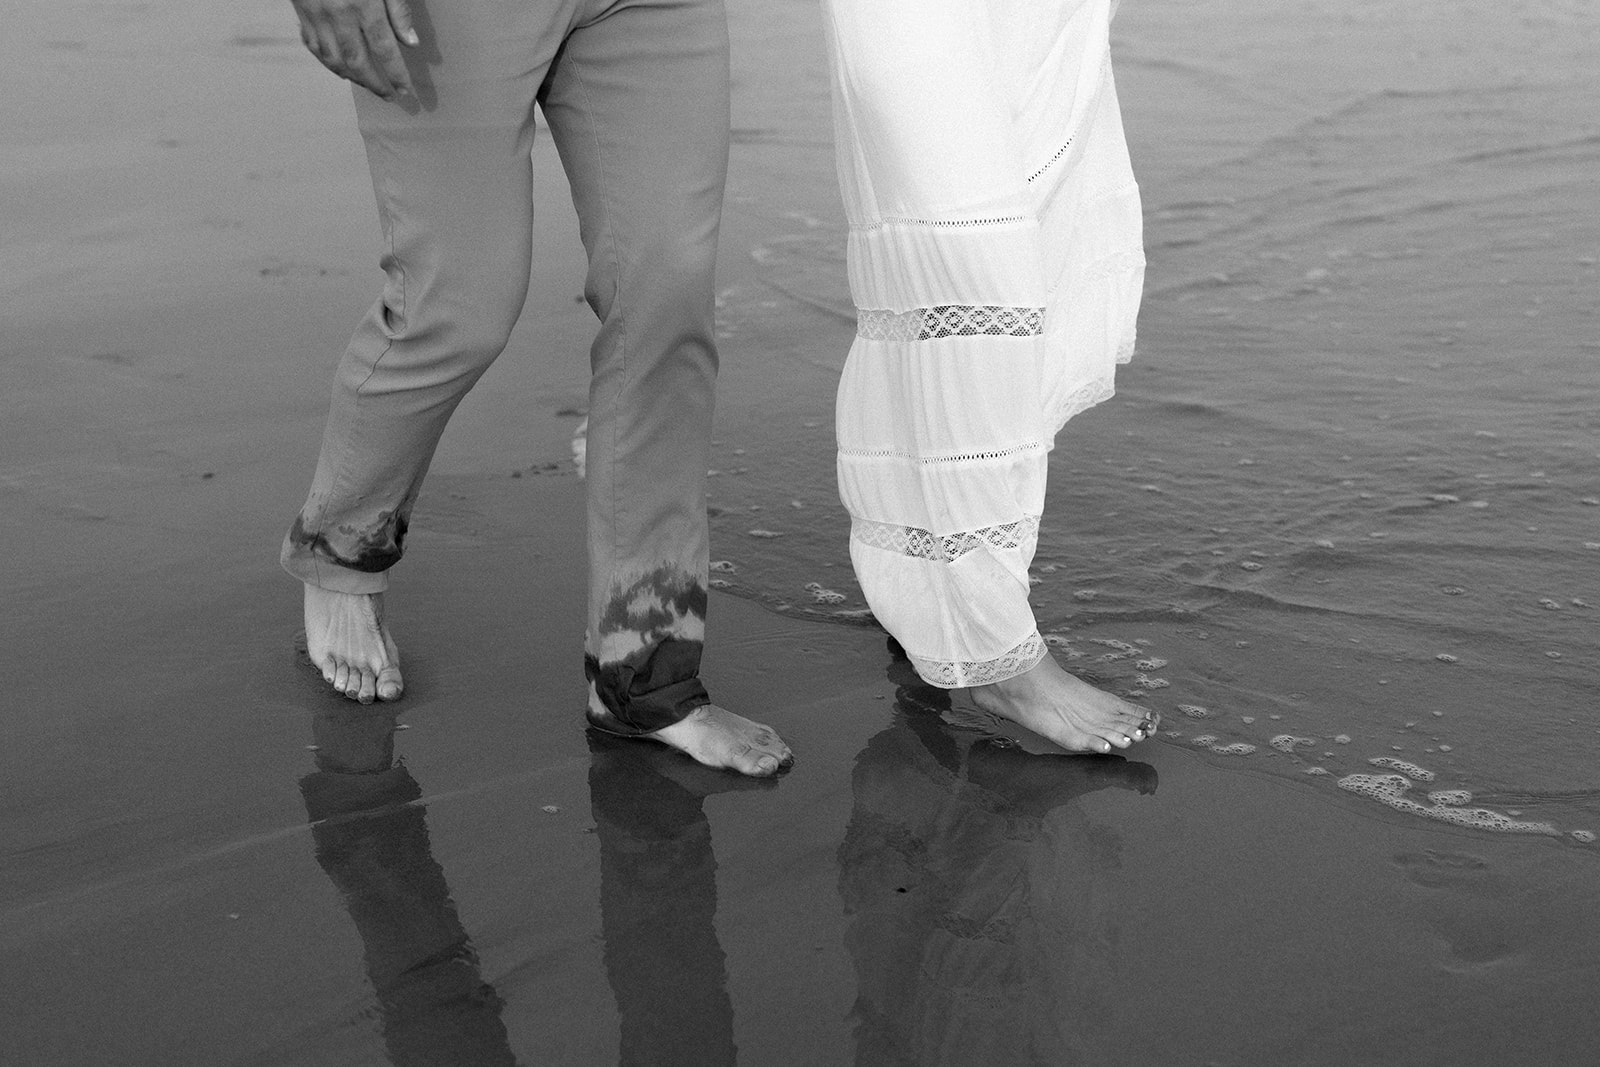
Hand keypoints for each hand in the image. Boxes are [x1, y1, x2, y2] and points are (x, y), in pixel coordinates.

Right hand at [290, 0, 419, 101]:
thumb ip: (397, 9)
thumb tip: (410, 42)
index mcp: (362, 4)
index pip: (384, 50)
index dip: (397, 74)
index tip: (406, 91)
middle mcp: (337, 13)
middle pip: (358, 62)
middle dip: (375, 84)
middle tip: (389, 97)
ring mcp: (315, 13)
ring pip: (334, 59)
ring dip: (353, 78)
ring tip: (369, 85)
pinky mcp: (301, 10)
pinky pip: (313, 46)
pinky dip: (328, 62)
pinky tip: (341, 68)